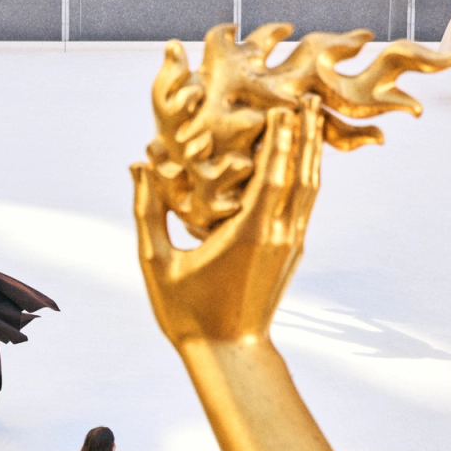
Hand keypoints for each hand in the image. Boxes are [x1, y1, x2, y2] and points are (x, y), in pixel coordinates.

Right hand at [133, 98, 326, 343]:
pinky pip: (303, 204)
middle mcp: (278, 235)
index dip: (280, 137)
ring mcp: (290, 244)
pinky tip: (302, 158)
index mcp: (249, 233)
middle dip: (304, 133)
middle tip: (307, 96)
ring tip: (311, 117)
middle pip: (300, 173)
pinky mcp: (292, 252)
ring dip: (310, 150)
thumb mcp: (156, 262)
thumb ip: (148, 211)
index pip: (273, 174)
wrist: (229, 354)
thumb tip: (139, 166)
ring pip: (308, 188)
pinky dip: (305, 175)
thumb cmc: (186, 313)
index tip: (283, 103)